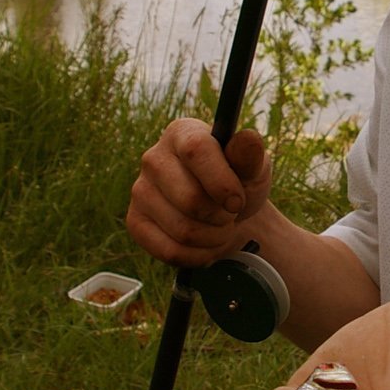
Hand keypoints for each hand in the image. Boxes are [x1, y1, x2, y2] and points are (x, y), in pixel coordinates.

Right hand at [125, 118, 270, 267]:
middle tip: (230, 214)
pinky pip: (169, 251)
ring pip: (182, 230)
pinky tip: (205, 244)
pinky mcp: (135, 222)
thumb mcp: (253, 166)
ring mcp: (140, 191)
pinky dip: (197, 256)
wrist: (224, 209)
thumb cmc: (238, 181)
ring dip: (213, 238)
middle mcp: (153, 158)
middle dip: (221, 216)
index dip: (221, 182)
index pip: (195, 151)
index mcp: (182, 133)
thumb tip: (248, 139)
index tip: (238, 201)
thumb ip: (250, 156)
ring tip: (221, 228)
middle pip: (190, 199)